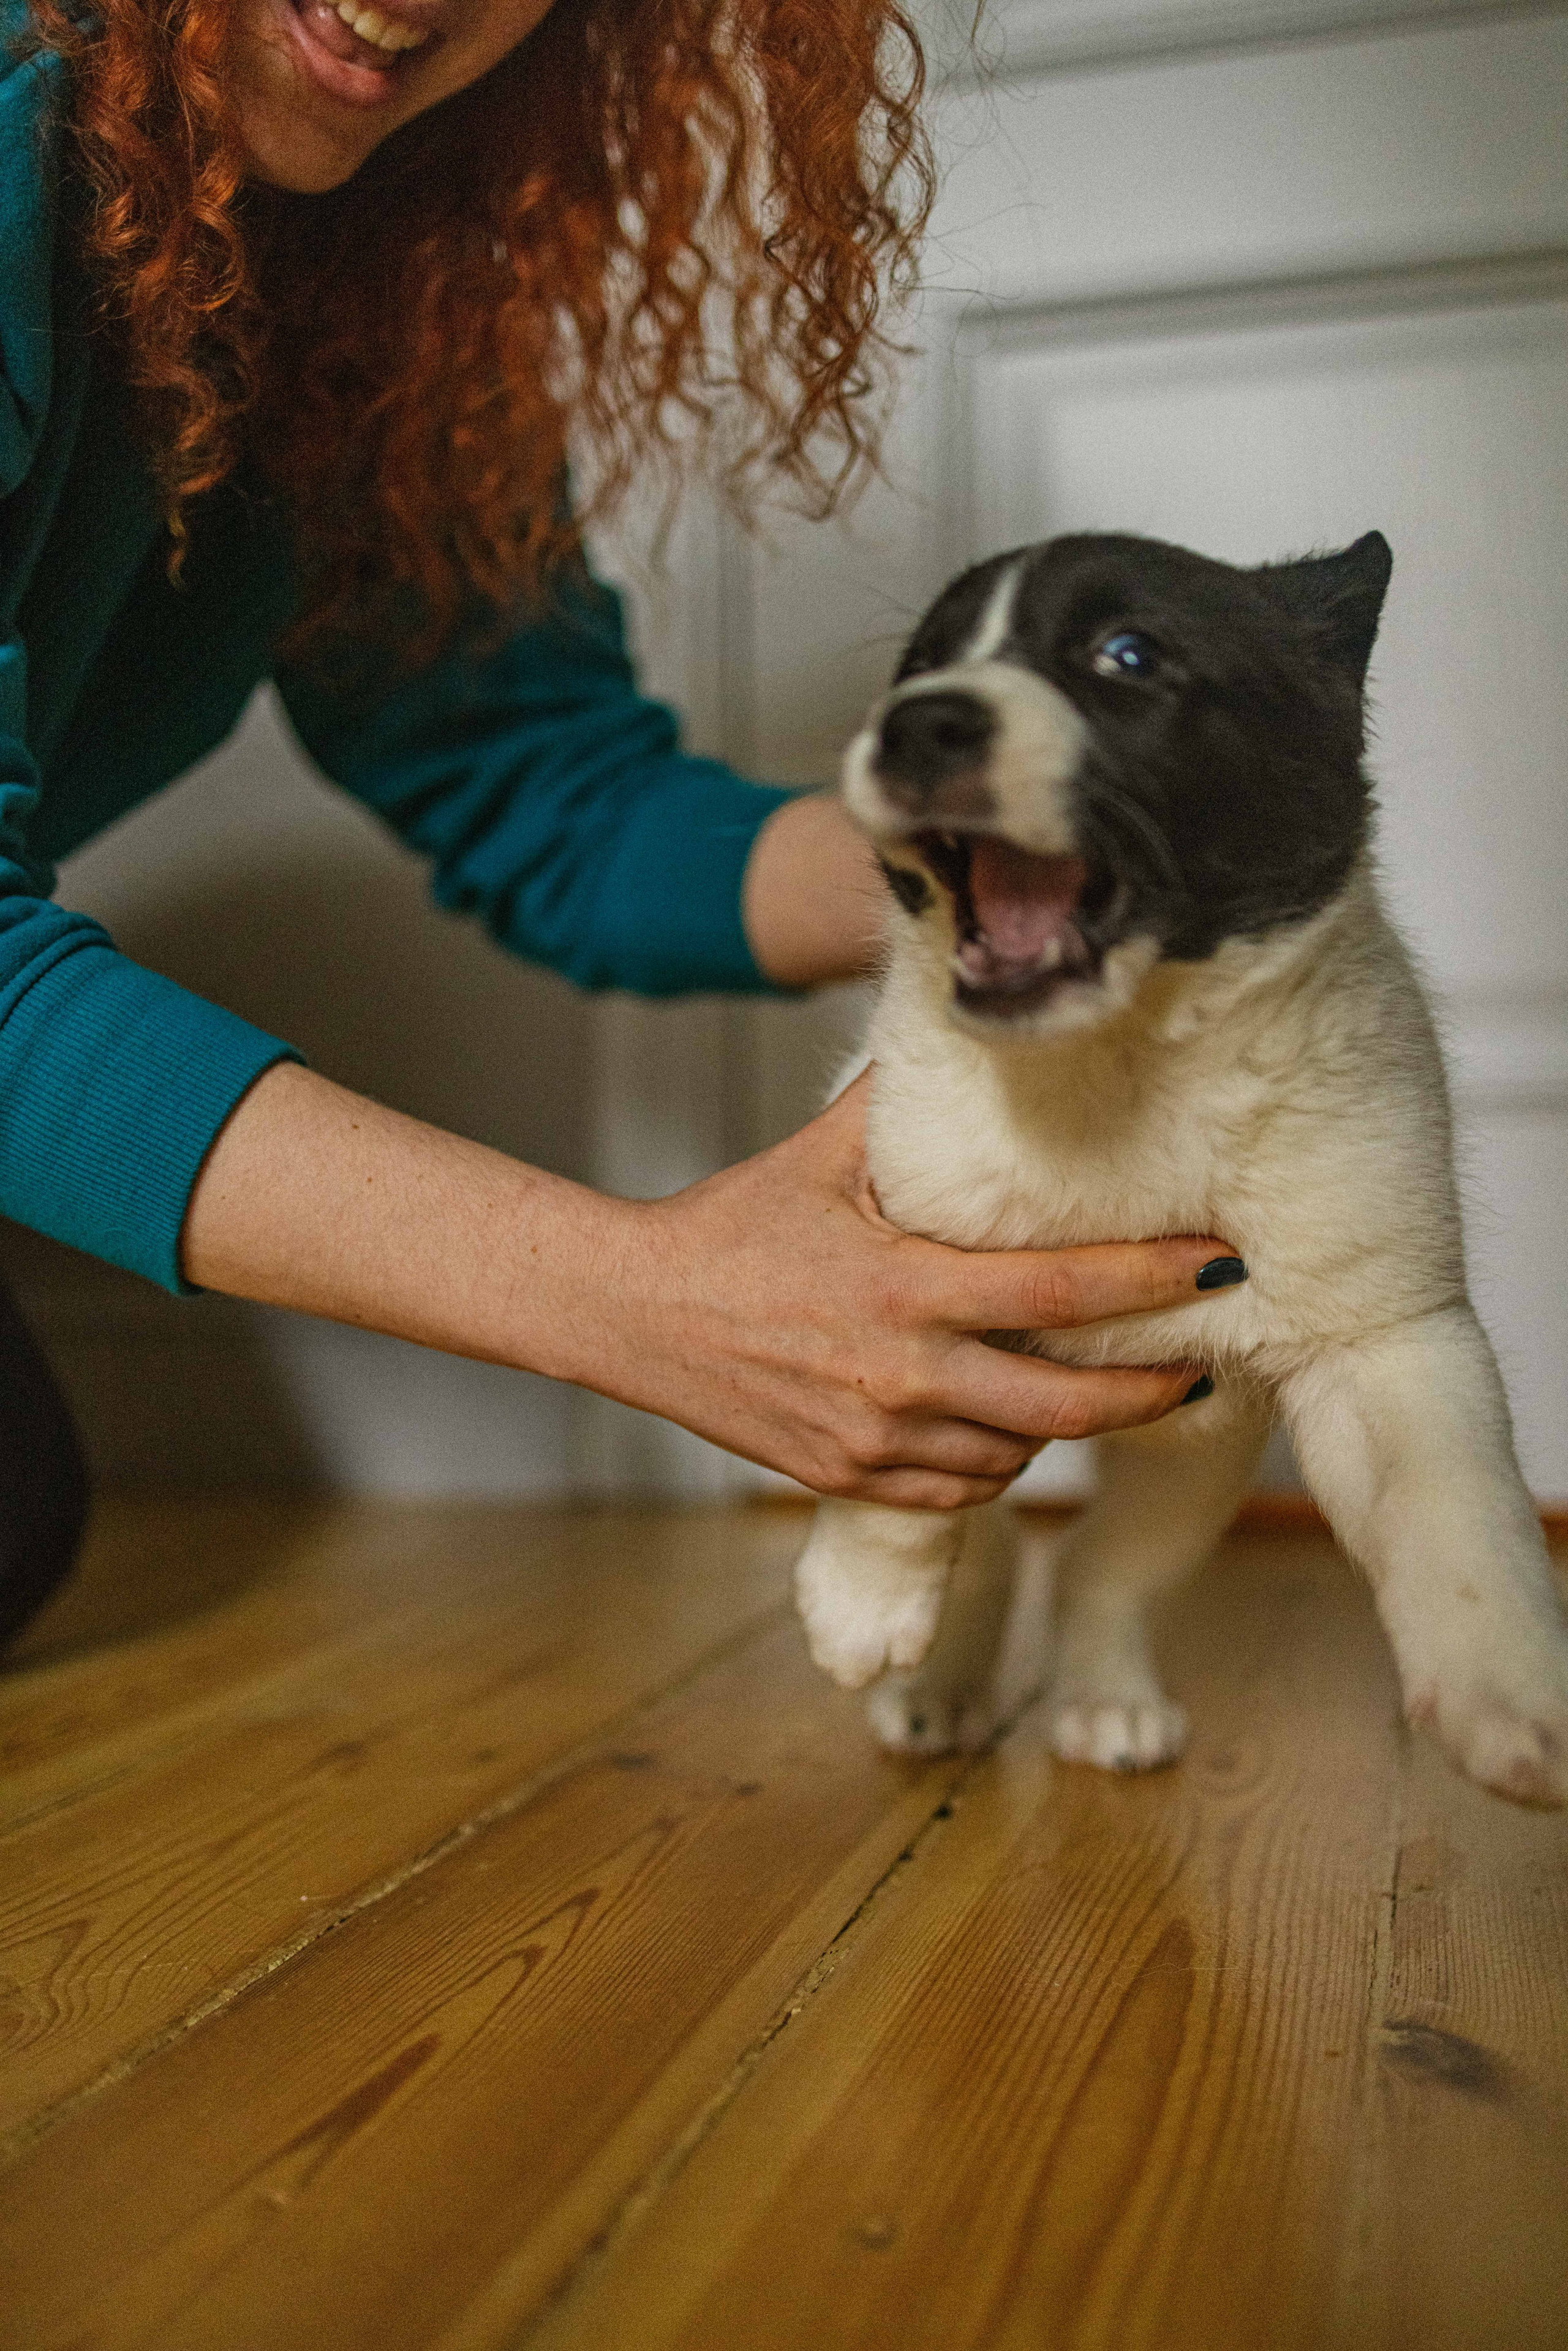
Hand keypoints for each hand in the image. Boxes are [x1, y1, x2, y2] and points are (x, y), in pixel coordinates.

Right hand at [594, 1071, 1236, 1508]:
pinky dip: (997, 1462)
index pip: (1062, 1292)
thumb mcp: (819, 1155)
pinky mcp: (850, 1481)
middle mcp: (899, 1375)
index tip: (1223, 1263)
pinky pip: (960, 1490)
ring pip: (1017, 1457)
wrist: (632, 1314)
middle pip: (1066, 1407)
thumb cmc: (731, 1224)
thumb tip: (970, 1027)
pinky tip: (1006, 1427)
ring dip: (1064, 1427)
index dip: (1155, 1279)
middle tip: (1200, 1372)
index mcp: (903, 1287)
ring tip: (1091, 1388)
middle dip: (1149, 1392)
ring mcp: (875, 1440)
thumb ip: (900, 1104)